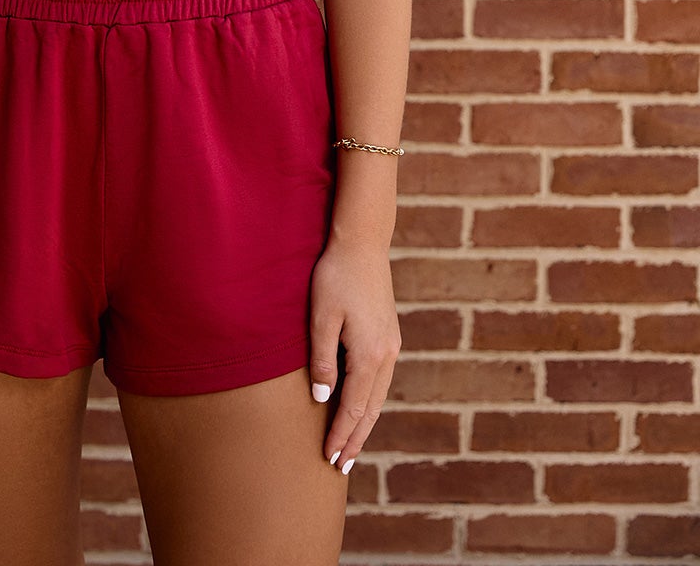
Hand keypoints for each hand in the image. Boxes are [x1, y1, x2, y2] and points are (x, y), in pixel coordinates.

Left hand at [307, 238, 400, 474]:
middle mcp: (386, 355)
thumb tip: (324, 399)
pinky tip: (361, 406)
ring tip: (352, 446)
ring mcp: (391, 346)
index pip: (353, 407)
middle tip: (341, 467)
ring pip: (378, 396)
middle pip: (371, 409)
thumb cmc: (335, 277)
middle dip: (355, 438)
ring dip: (364, 423)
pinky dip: (370, 401)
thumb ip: (322, 359)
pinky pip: (380, 380)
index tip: (330, 459)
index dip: (341, 435)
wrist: (362, 244)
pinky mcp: (389, 336)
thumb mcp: (321, 317)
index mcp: (369, 355)